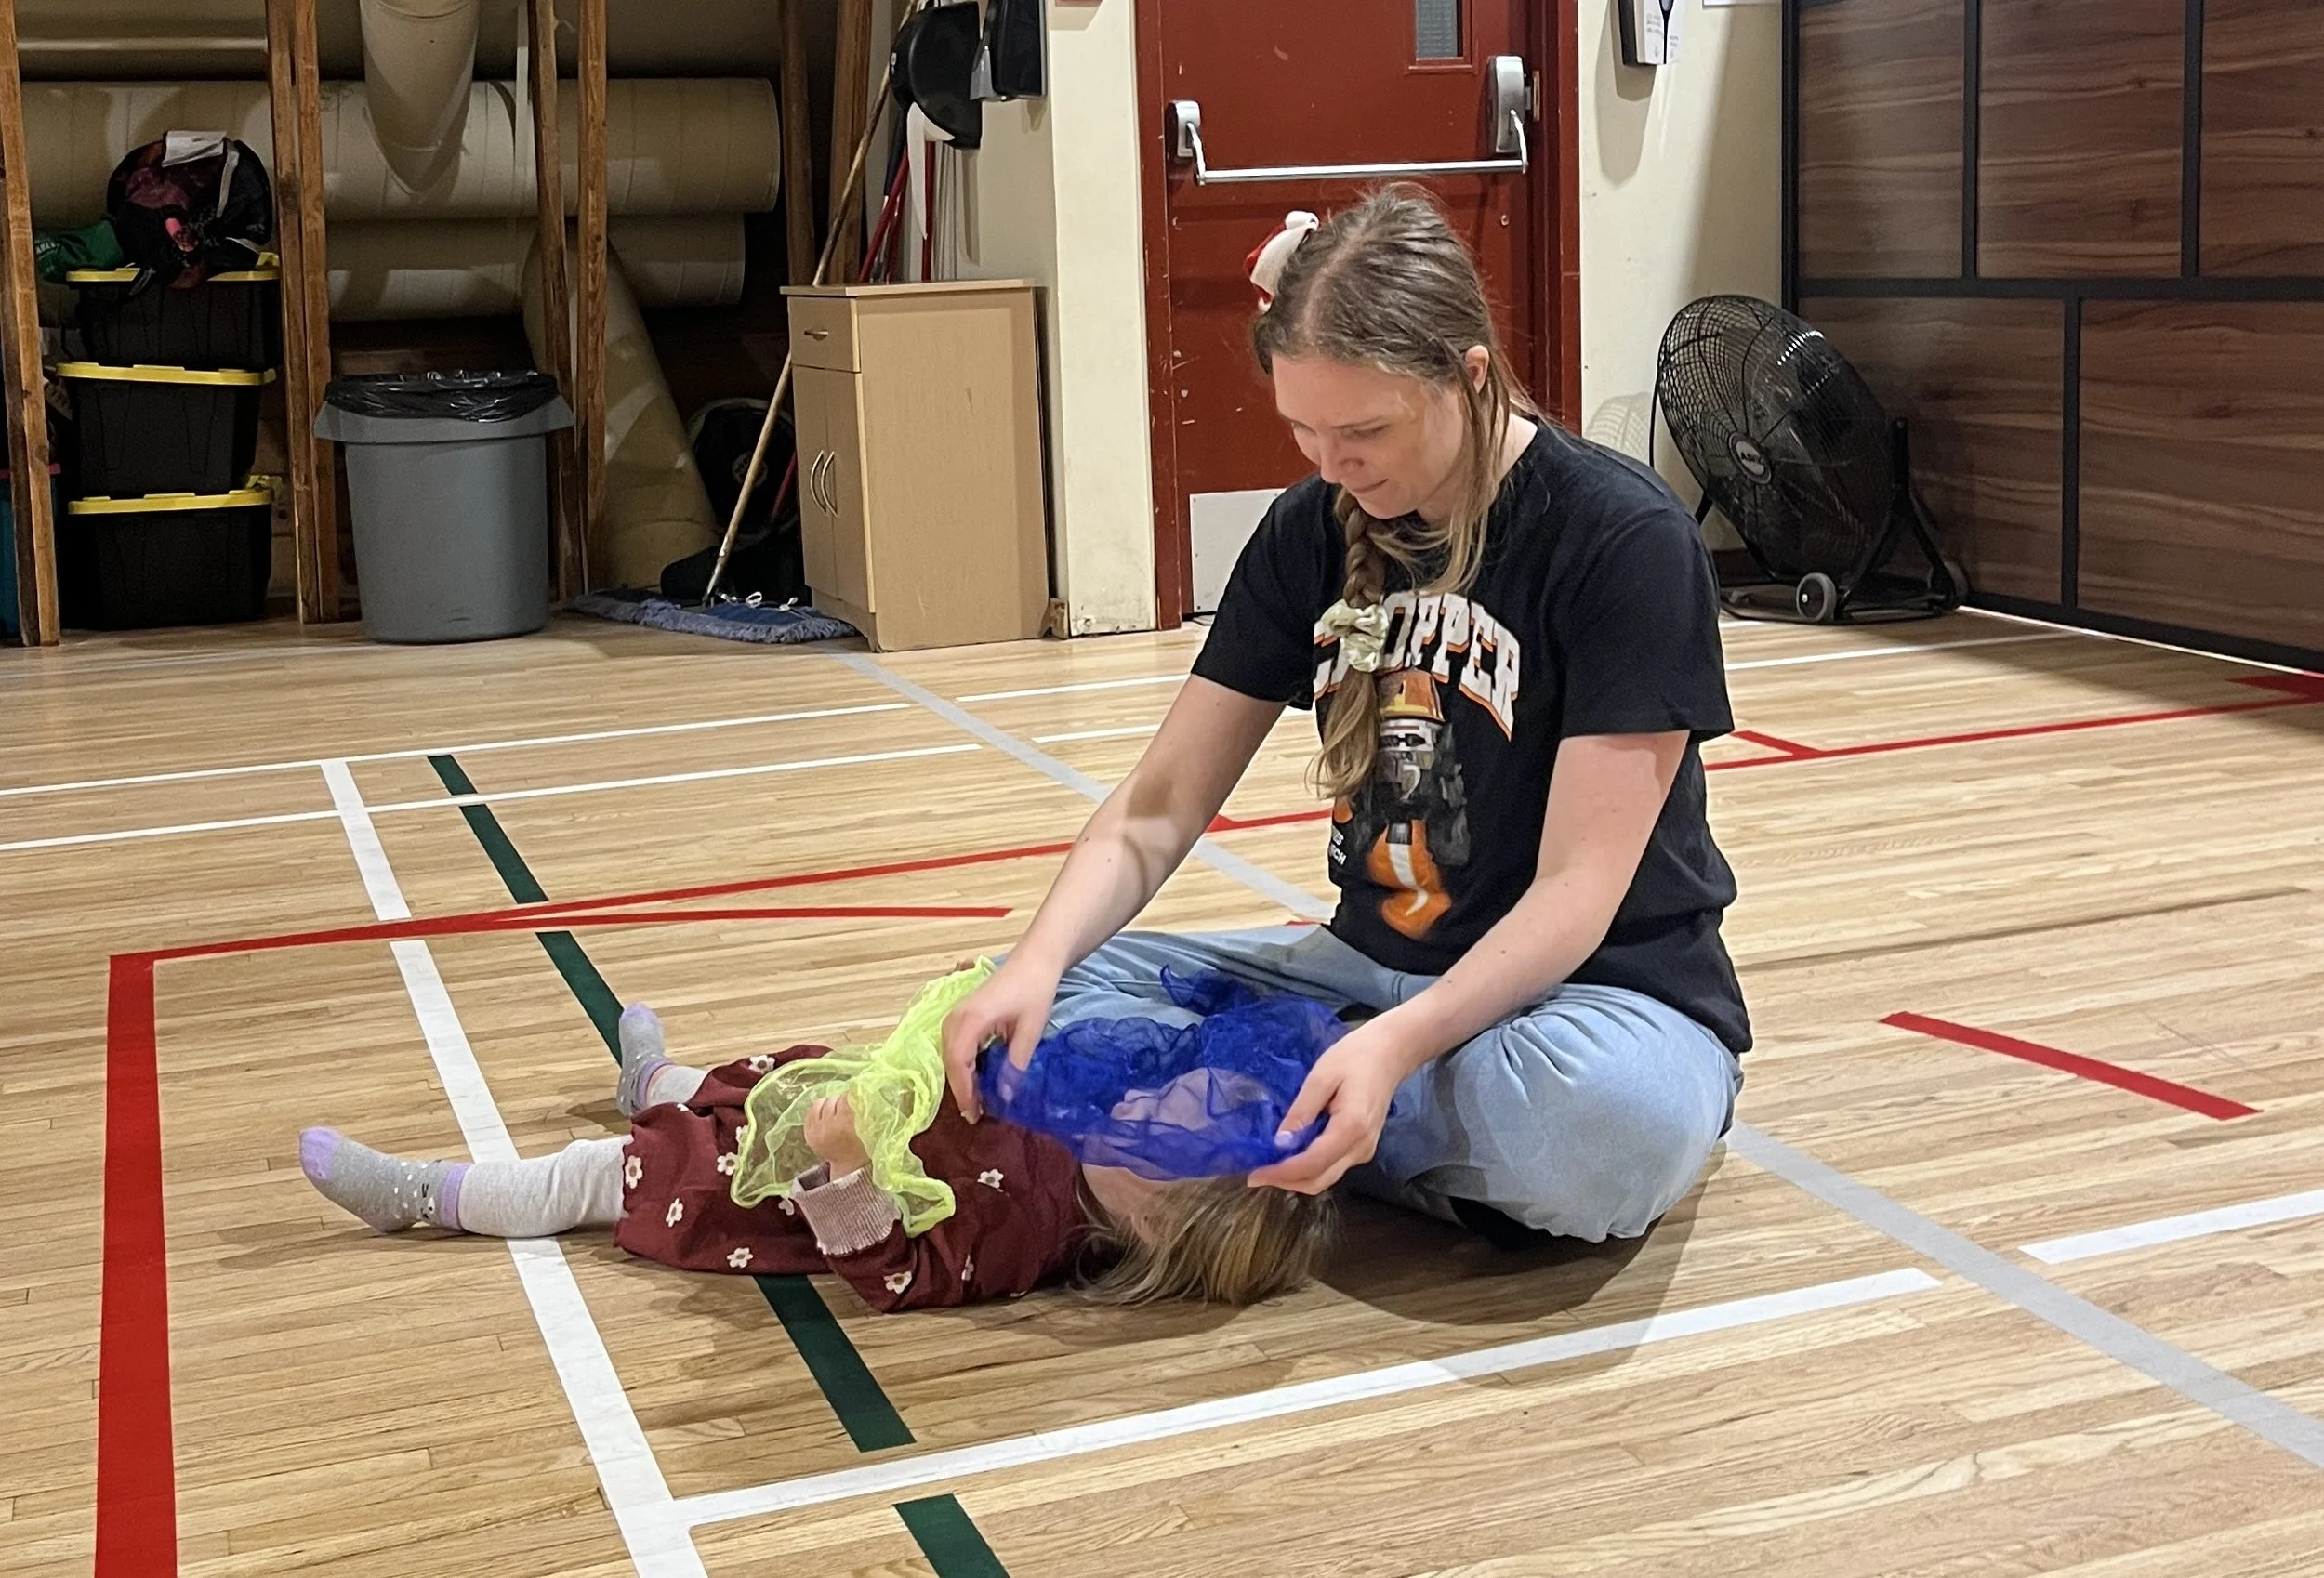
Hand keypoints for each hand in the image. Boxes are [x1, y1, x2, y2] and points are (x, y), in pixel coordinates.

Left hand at [804, 1093, 869, 1174]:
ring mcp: (815, 1131)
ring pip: (820, 1102)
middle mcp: (827, 1128)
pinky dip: (820, 1108)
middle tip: (848, 1107)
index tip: (857, 1096)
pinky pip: (811, 1110)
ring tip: (837, 1110)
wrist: (848, 1165)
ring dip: (830, 1103)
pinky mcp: (807, 1133)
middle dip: (841, 1101)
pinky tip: (827, 1114)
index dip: (853, 1095)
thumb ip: (864, 1111)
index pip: (846, 1098)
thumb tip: (859, 1090)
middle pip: (833, 1100)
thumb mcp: (868, 1129)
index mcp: (844, 1126)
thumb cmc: (863, 1146)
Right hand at [940, 956, 1058, 1119]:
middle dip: (962, 1089)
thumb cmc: (1035, 990)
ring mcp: (957, 1015)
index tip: (975, 1115)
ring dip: (963, 1078)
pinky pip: (957, 1045)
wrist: (1035, 959)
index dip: (965, 1092)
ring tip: (979, 1101)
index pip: (958, 1064)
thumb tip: (1005, 1098)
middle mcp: (956, 1017)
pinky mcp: (963, 1015)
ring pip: (951, 1055)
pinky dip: (965, 1064)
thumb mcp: (1031, 1030)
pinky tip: (979, 1078)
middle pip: (950, 1061)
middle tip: (978, 1115)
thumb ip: (1016, 1064)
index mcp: (971, 1020)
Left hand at [1245, 1019, 1414, 1195]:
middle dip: (1285, 1181)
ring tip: (1269, 1165)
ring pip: (1325, 1178)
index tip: (1255, 1173)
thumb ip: (1301, 1111)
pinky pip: (1332, 1168)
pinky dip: (1309, 1169)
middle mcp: (1360, 1147)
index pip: (1312, 1164)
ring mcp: (1364, 1151)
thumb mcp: (1321, 1076)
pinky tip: (1291, 1156)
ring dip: (1296, 1178)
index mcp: (1351, 1128)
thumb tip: (1280, 1142)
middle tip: (1256, 1173)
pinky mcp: (1362, 1148)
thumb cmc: (1356, 1057)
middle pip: (1319, 1180)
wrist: (1390, 1053)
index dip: (1282, 1173)